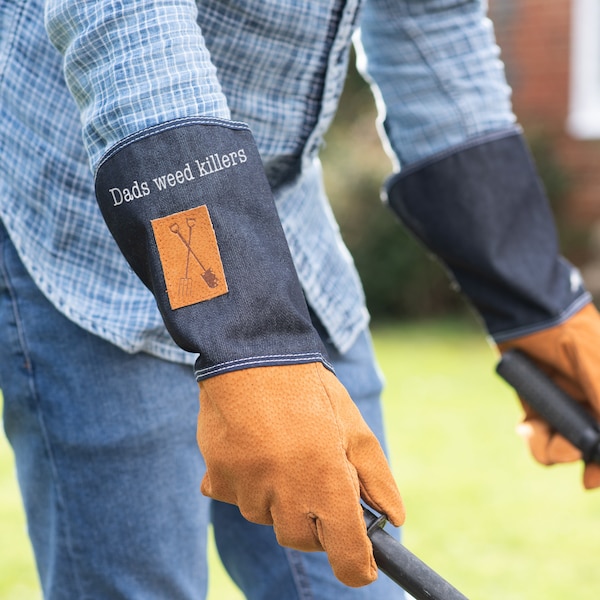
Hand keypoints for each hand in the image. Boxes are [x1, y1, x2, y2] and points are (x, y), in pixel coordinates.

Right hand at [196, 362, 404, 586]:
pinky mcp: (217, 478)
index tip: (362, 562)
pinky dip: (247, 483)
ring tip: (281, 451)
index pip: (347, 555)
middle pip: (303, 540)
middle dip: (315, 518)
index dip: (357, 565)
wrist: (252, 356)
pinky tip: (253, 448)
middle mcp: (287, 492)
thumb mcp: (353, 427)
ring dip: (277, 497)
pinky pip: (235, 498)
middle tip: (315, 478)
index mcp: (329, 480)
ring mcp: (248, 488)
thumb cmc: (309, 391)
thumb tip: (394, 520)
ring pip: (266, 518)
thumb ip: (376, 478)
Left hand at [498, 303, 599, 488]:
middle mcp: (593, 404)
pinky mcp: (540, 404)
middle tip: (558, 442)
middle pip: (589, 449)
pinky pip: (540, 436)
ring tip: (535, 428)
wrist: (524, 313)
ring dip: (548, 445)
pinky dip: (534, 437)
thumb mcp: (594, 366)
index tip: (590, 481)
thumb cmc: (568, 333)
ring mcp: (568, 406)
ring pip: (563, 447)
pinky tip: (526, 425)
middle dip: (570, 451)